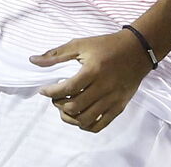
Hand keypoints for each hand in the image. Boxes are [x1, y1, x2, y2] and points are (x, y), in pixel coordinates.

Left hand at [30, 30, 153, 132]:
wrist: (138, 50)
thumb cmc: (107, 45)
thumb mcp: (81, 44)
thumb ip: (56, 54)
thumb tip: (32, 60)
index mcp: (93, 70)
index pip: (66, 89)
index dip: (50, 92)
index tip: (45, 90)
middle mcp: (104, 87)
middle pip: (74, 107)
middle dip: (58, 104)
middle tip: (57, 98)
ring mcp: (113, 99)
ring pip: (85, 120)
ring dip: (69, 117)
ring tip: (66, 107)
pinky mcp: (120, 106)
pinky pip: (100, 126)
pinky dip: (86, 125)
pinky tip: (80, 115)